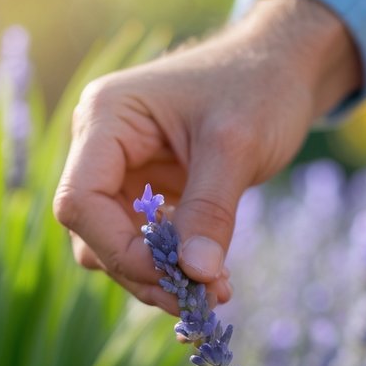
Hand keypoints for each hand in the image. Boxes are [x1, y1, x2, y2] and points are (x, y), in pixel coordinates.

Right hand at [53, 0, 361, 308]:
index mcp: (105, 118)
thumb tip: (195, 276)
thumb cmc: (258, 86)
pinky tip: (215, 277)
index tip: (175, 277)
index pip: (81, 201)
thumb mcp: (237, 146)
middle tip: (202, 299)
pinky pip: (146, 243)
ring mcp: (123, 171)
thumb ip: (212, 212)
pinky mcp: (148, 193)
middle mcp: (101, 146)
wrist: (285, 66)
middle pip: (94, 233)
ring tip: (215, 290)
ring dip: (159, 277)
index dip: (120, 249)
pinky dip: (175, 266)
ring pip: (116, 247)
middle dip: (145, 272)